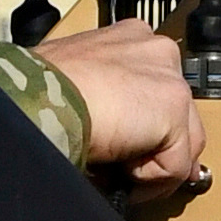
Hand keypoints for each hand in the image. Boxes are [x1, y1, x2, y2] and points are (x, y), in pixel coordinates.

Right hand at [38, 19, 205, 191]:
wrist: (39, 97)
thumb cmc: (37, 90)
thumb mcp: (76, 84)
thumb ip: (105, 99)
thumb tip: (116, 135)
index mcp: (130, 38)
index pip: (157, 90)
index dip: (147, 126)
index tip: (130, 149)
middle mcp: (156, 51)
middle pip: (180, 117)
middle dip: (157, 150)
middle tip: (125, 169)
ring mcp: (170, 78)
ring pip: (184, 143)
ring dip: (153, 167)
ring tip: (117, 170)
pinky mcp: (174, 108)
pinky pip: (176, 165)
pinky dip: (150, 181)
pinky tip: (120, 172)